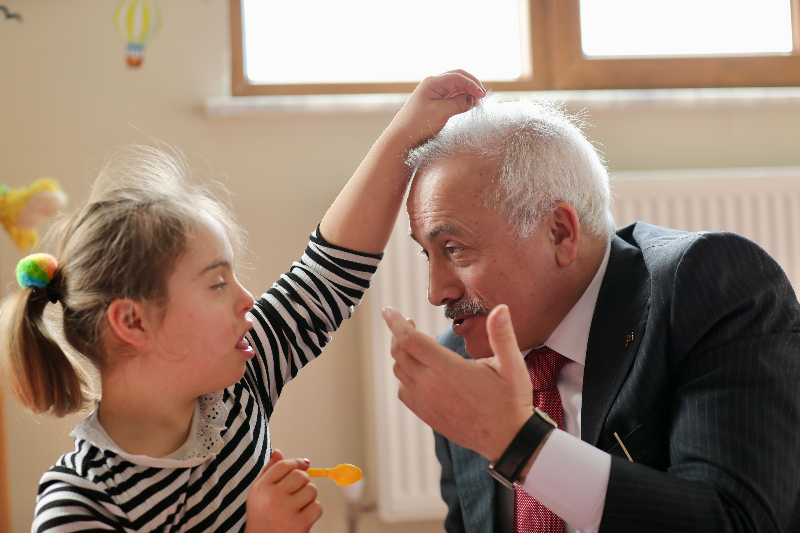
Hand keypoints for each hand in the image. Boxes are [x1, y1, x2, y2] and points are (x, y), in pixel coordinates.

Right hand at [245, 449, 321, 532]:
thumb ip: (269, 471)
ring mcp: (286, 512)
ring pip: (311, 490)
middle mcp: (272, 499)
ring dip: (309, 496)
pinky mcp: (300, 525)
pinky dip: (313, 511)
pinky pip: (317, 507)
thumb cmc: (263, 514)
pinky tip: (302, 516)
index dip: (297, 462)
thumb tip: (278, 452)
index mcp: (261, 488)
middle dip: (304, 481)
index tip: (304, 465)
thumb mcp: (259, 492)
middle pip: (300, 475)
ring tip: (298, 506)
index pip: (284, 465)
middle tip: (298, 490)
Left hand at [383, 304, 533, 461]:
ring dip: (401, 353)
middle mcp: (432, 385)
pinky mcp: (426, 415)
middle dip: (398, 333)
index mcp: (449, 369)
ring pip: (399, 371)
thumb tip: (501, 308)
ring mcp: (426, 403)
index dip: (395, 323)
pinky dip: (404, 376)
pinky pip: (403, 391)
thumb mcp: (512, 364)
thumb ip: (502, 334)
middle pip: (399, 353)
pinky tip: (417, 371)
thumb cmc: (511, 400)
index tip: (388, 310)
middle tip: (407, 322)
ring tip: (413, 344)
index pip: (410, 340)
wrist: (508, 439)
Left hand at [387, 69, 486, 149]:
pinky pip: (453, 96)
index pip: (457, 77)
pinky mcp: (436, 103)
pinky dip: (463, 98)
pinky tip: (469, 105)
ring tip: (477, 102)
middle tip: (482, 97)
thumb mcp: (439, 113)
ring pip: (457, 86)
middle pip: (458, 77)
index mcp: (432, 82)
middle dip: (472, 84)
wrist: (401, 138)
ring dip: (468, 91)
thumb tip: (473, 99)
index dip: (472, 84)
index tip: (482, 96)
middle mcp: (434, 84)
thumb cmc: (416, 125)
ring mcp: (435, 93)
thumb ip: (458, 104)